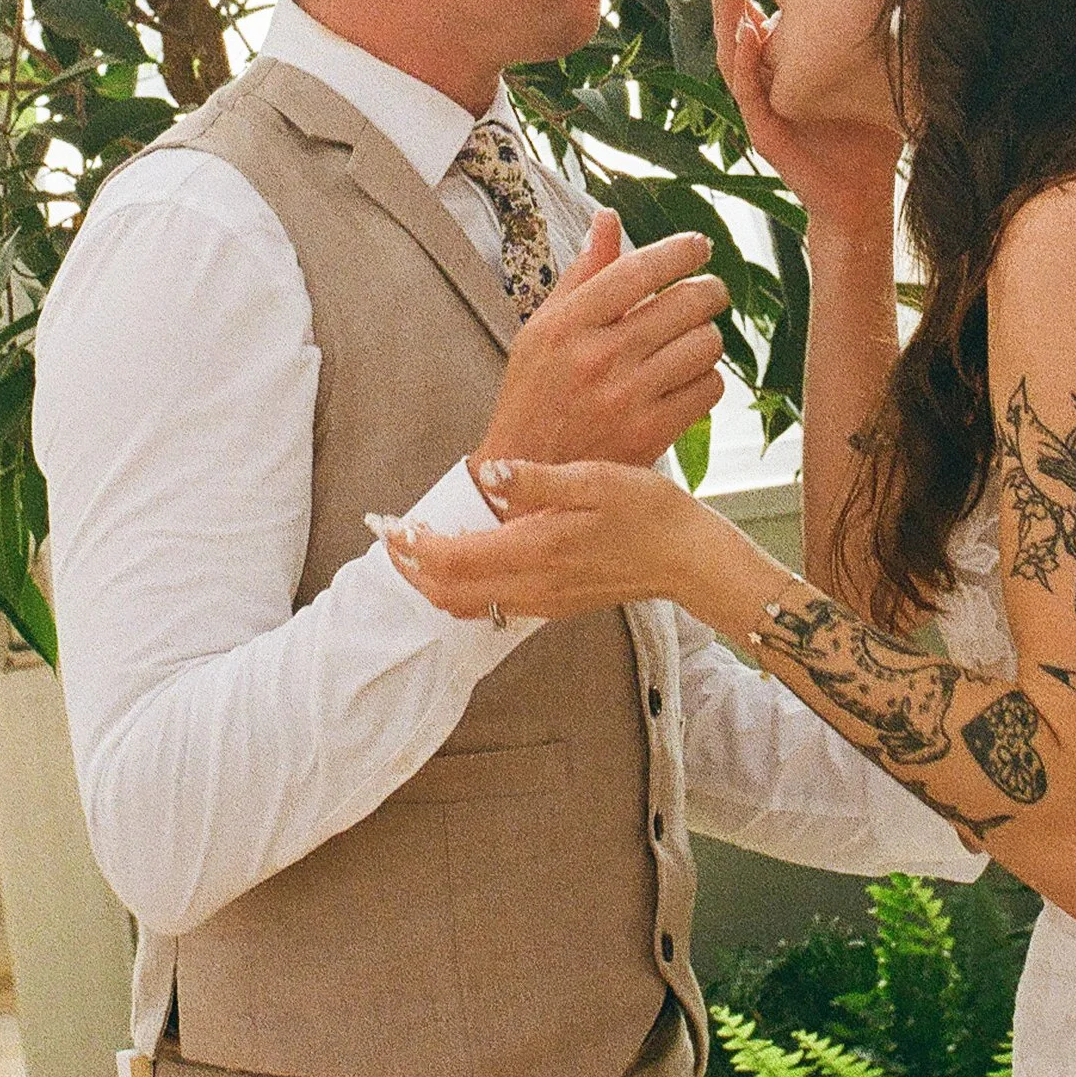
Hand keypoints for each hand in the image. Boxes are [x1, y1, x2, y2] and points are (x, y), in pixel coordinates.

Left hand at [385, 458, 715, 621]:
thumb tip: (487, 472)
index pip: (452, 559)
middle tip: (389, 536)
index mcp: (536, 551)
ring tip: (417, 544)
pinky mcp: (553, 603)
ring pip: (467, 603)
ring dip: (434, 579)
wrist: (688, 558)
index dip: (411, 545)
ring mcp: (542, 601)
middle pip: (447, 592)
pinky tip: (465, 553)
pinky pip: (491, 605)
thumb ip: (537, 480)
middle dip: (410, 569)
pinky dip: (463, 585)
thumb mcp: (596, 480)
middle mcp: (533, 586)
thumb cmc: (648, 512)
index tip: (386, 523)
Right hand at [481, 214, 728, 470]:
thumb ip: (582, 275)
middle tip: (707, 294)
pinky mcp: (652, 433)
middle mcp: (598, 358)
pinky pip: (709, 389)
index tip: (698, 245)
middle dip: (708, 292)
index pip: (638, 270)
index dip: (679, 251)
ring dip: (706, 338)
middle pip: (686, 303)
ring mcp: (627, 397)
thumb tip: (608, 219)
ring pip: (705, 344)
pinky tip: (685, 380)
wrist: (530, 476)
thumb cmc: (534, 397)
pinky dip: (705, 380)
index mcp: (567, 326)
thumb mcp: (542, 331)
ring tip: (690, 341)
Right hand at [687, 0, 900, 238]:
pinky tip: (747, 31)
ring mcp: (758, 108)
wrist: (862, 195)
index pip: (744, 15)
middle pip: (728, 26)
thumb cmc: (864, 135)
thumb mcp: (860, 73)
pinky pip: (749, 93)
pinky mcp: (765, 133)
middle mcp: (759, 82)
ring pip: (731, 54)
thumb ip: (853, 34)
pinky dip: (746, 60)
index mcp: (776, 66)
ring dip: (727, 15)